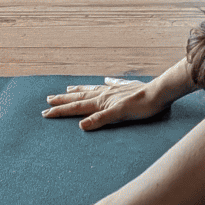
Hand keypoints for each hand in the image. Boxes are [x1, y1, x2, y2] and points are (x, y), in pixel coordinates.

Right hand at [42, 76, 170, 129]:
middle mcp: (105, 94)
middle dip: (63, 100)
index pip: (77, 108)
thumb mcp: (119, 115)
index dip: (61, 110)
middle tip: (48, 99)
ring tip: (68, 88)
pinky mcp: (126, 88)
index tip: (45, 112)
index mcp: (102, 101)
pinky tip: (105, 80)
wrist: (159, 93)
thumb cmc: (141, 106)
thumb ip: (100, 119)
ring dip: (79, 91)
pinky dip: (105, 83)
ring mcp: (115, 90)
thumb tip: (80, 125)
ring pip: (92, 90)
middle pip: (80, 98)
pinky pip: (112, 84)